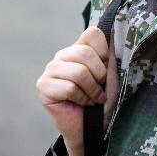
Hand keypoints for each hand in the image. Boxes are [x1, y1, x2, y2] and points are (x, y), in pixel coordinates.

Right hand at [36, 26, 118, 149]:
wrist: (94, 128)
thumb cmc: (103, 99)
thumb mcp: (112, 72)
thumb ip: (110, 51)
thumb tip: (113, 27)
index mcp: (79, 47)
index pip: (93, 33)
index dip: (104, 51)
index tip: (106, 69)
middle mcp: (63, 55)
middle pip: (85, 53)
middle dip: (99, 75)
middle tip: (100, 88)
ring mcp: (51, 69)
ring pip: (78, 72)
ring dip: (91, 89)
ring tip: (92, 97)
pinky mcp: (43, 86)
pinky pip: (69, 87)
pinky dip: (81, 98)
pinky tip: (81, 103)